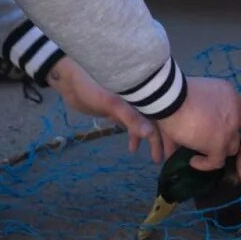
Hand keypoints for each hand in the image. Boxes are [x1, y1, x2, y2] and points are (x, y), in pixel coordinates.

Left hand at [47, 58, 166, 162]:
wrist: (68, 80)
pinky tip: (133, 148)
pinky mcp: (117, 107)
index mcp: (143, 90)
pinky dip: (134, 134)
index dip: (169, 132)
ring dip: (148, 139)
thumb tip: (150, 135)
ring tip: (152, 158)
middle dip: (160, 139)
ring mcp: (129, 101)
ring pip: (144, 122)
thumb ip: (131, 119)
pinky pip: (131, 122)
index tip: (173, 151)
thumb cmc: (91, 87)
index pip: (162, 112)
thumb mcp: (112, 104)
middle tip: (162, 159)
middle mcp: (139, 95)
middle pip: (156, 118)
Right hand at [157, 76, 240, 171]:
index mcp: (231, 95)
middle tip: (219, 141)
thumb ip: (205, 107)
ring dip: (220, 150)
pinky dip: (206, 164)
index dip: (235, 120)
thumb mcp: (198, 93)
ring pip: (233, 148)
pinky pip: (217, 162)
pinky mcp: (218, 145)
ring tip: (204, 152)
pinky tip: (194, 161)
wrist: (171, 98)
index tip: (223, 126)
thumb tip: (201, 121)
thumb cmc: (178, 91)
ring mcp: (229, 129)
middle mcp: (236, 112)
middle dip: (234, 136)